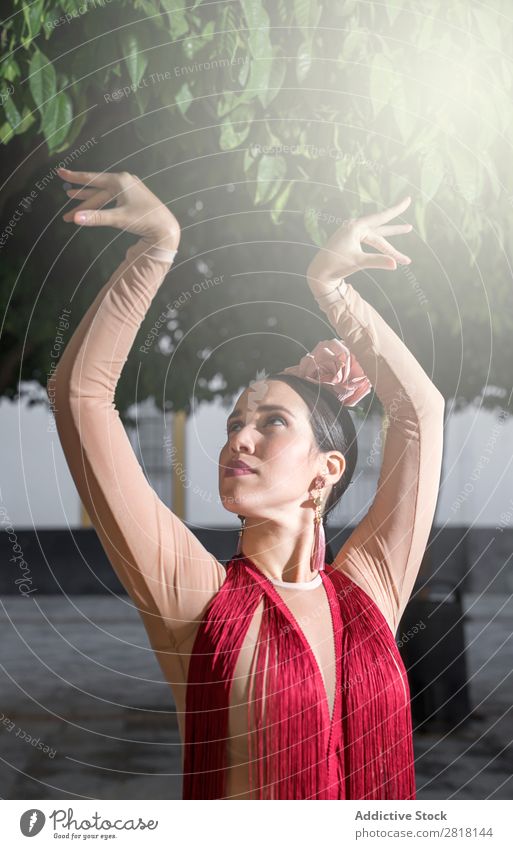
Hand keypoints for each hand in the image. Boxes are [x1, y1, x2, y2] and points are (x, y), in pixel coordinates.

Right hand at [57, 167, 180, 250]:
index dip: (75, 177)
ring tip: (72, 198)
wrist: (165, 227)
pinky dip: (101, 203)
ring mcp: (129, 188)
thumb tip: (75, 218)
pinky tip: (94, 204)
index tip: (60, 172)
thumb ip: (96, 218)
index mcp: (120, 181)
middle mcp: (124, 181)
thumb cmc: (144, 220)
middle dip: (81, 199)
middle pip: (97, 191)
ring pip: (104, 195)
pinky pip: (112, 197)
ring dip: (90, 201)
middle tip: (65, 200)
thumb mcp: (118, 219)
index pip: (92, 178)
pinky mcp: (132, 196)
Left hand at [307, 196, 412, 294]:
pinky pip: (369, 241)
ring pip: (376, 238)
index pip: (381, 217)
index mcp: (355, 227)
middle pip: (380, 231)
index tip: (409, 200)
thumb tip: (395, 265)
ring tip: (406, 233)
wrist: (319, 273)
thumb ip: (378, 261)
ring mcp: (352, 234)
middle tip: (411, 226)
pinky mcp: (350, 241)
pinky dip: (379, 246)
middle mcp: (354, 227)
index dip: (396, 210)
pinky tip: (386, 248)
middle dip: (396, 231)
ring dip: (389, 244)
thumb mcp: (358, 262)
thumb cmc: (335, 265)